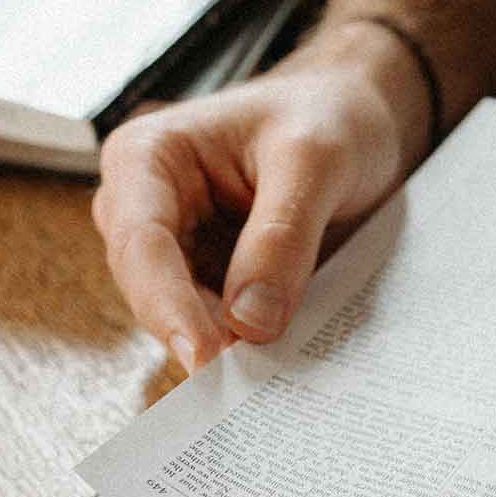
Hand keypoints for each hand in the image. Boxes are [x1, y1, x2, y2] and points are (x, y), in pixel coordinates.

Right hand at [92, 23, 430, 371]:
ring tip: (267, 377)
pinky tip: (275, 362)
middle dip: (194, 332)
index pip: (141, 242)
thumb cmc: (326, 113)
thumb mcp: (315, 160)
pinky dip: (243, 343)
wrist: (354, 115)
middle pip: (150, 288)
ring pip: (181, 315)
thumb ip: (282, 236)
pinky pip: (216, 322)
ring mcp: (176, 247)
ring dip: (221, 346)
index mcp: (148, 157)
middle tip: (243, 383)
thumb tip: (249, 323)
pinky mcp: (209, 278)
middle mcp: (145, 206)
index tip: (204, 356)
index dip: (167, 304)